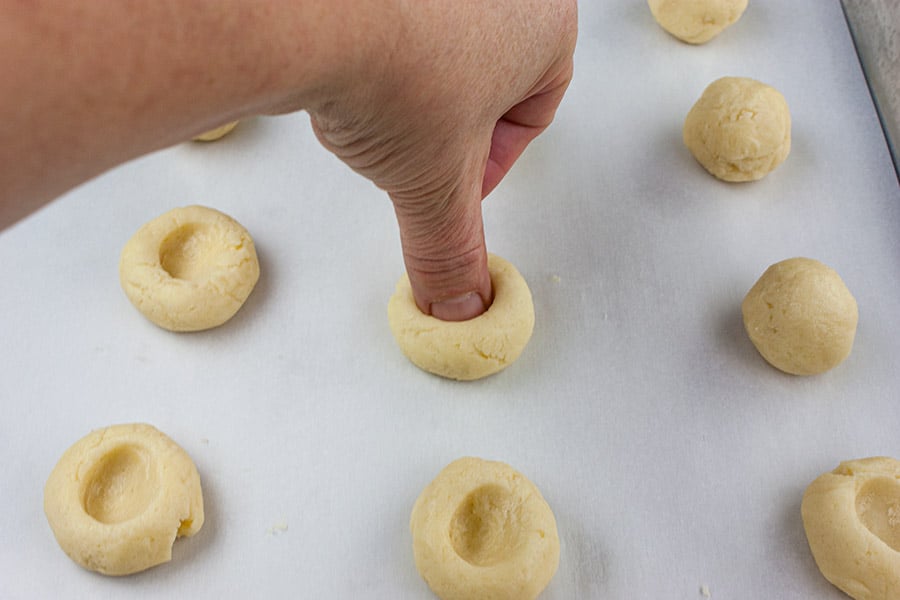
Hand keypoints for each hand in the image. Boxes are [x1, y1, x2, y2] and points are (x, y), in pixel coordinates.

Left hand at [308, 1, 576, 319]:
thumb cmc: (391, 63)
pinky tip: (344, 76)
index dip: (491, 164)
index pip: (533, 114)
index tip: (458, 186)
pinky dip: (368, 55)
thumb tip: (459, 296)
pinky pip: (386, 22)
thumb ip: (451, 248)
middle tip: (414, 154)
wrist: (302, 8)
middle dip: (447, 127)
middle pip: (483, 79)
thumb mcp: (435, 184)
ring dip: (404, 91)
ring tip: (372, 111)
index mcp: (546, 22)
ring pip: (432, 47)